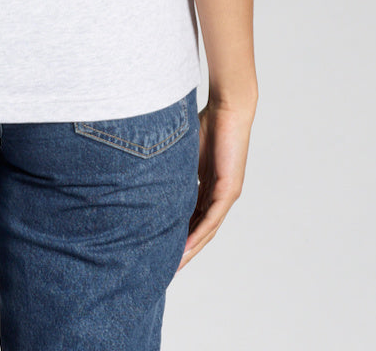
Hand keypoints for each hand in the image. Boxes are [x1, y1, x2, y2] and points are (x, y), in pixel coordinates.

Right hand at [176, 94, 255, 272]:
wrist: (228, 107)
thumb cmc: (206, 122)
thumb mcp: (181, 153)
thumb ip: (171, 168)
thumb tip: (146, 175)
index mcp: (208, 186)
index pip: (192, 216)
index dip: (177, 232)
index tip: (159, 246)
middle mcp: (220, 194)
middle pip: (200, 229)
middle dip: (183, 249)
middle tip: (166, 267)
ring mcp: (226, 194)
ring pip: (207, 229)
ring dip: (190, 248)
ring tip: (174, 265)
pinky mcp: (230, 190)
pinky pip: (213, 218)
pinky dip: (199, 234)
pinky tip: (186, 247)